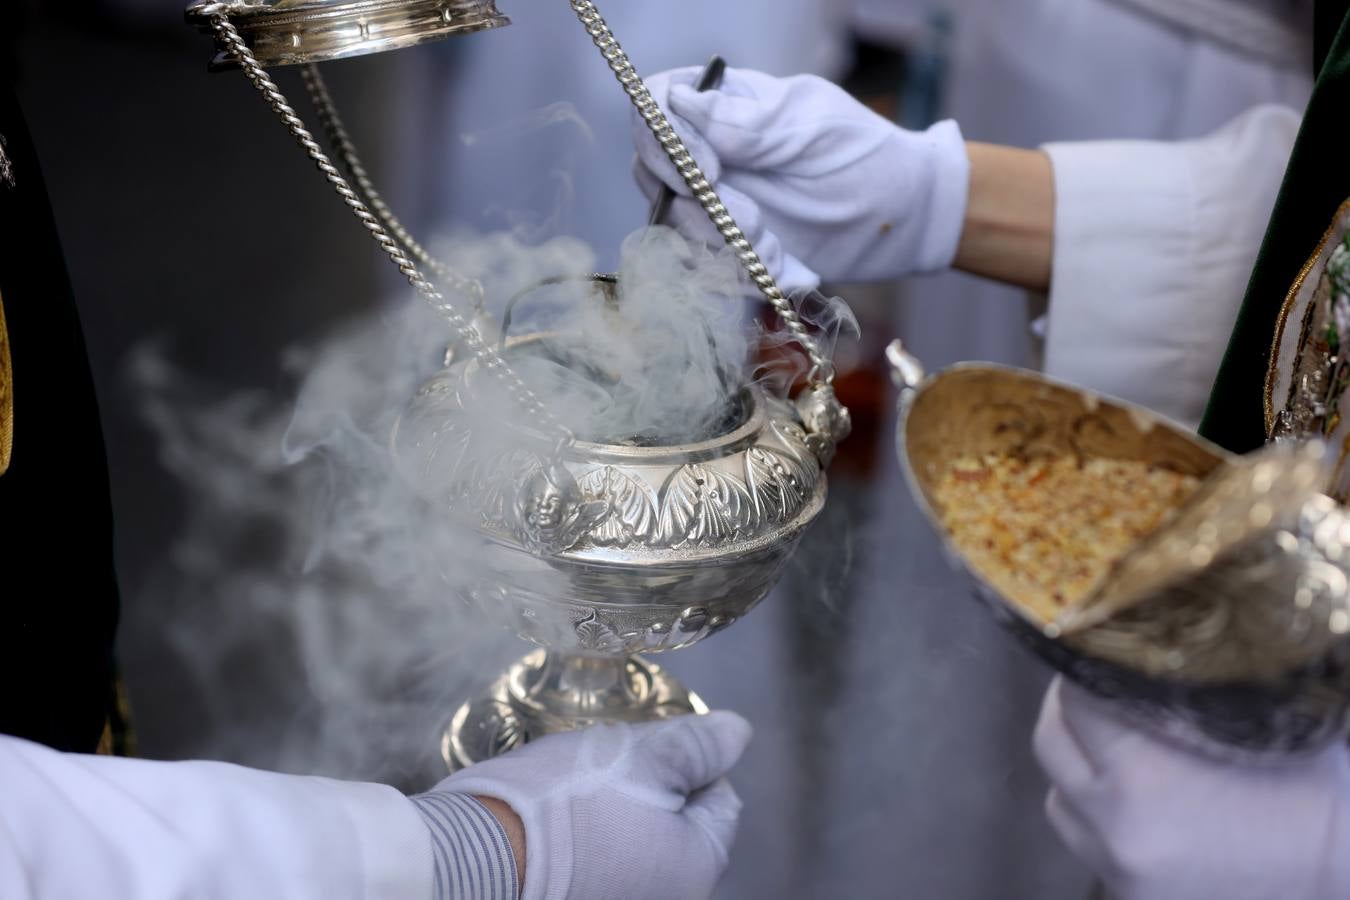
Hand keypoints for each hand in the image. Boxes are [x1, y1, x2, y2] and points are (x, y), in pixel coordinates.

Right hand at [436, 711, 751, 899]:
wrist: (473, 854)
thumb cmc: (568, 804)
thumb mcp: (644, 757)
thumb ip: (699, 746)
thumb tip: (738, 733)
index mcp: (696, 871)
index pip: (721, 800)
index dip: (691, 760)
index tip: (650, 744)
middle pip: (676, 824)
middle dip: (650, 785)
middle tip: (608, 762)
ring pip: (634, 840)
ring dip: (614, 809)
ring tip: (575, 786)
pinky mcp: (573, 899)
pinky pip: (598, 860)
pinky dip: (584, 836)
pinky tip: (555, 815)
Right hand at [632, 66, 969, 288]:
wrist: (903, 218)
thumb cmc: (865, 157)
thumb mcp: (810, 130)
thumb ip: (746, 124)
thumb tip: (677, 103)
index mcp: (727, 103)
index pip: (658, 104)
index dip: (665, 140)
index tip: (710, 172)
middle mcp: (710, 149)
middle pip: (654, 170)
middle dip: (698, 205)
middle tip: (753, 221)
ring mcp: (717, 199)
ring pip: (675, 223)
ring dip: (723, 244)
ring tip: (775, 246)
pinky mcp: (730, 244)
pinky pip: (705, 263)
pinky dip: (740, 272)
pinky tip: (783, 266)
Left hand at [1034, 677, 1349, 899]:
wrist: (1344, 869)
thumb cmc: (1307, 789)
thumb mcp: (1245, 719)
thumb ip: (1178, 688)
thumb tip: (1128, 642)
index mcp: (1142, 776)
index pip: (1076, 699)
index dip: (1084, 664)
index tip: (1099, 646)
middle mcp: (1115, 824)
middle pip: (1050, 742)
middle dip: (1069, 706)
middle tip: (1095, 681)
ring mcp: (1115, 865)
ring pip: (1056, 793)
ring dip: (1075, 761)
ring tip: (1109, 740)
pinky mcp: (1126, 893)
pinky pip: (1080, 836)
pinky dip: (1091, 809)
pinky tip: (1126, 791)